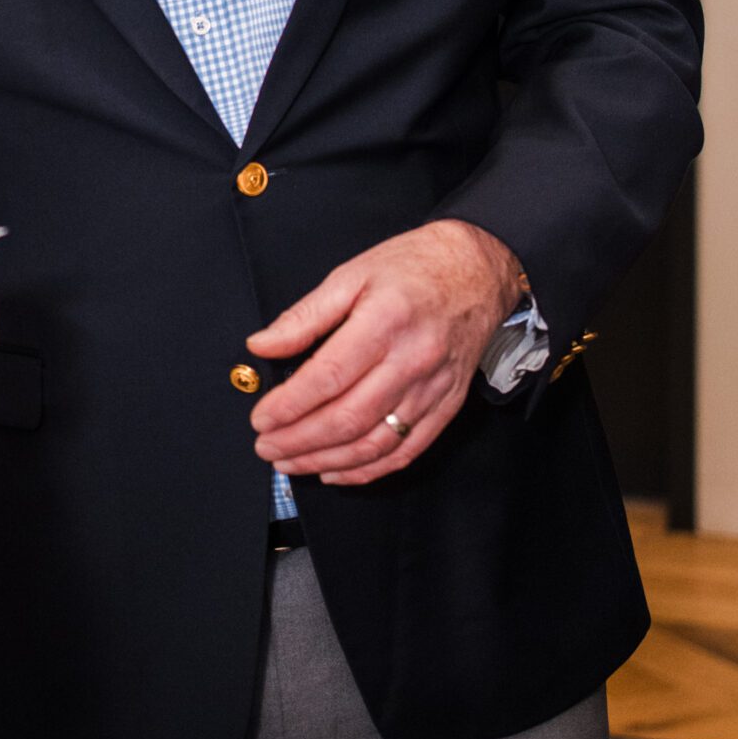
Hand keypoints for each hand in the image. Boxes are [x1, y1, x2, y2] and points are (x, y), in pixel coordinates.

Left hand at [246, 219, 521, 486]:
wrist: (477, 270)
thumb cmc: (413, 268)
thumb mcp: (350, 275)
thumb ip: (304, 316)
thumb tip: (262, 346)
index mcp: (384, 322)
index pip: (328, 377)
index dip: (290, 405)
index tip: (261, 418)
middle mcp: (412, 360)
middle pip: (349, 418)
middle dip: (299, 441)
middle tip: (266, 446)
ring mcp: (433, 388)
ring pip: (375, 443)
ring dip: (327, 460)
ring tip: (291, 463)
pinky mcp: (447, 405)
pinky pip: (407, 450)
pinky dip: (368, 470)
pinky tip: (335, 470)